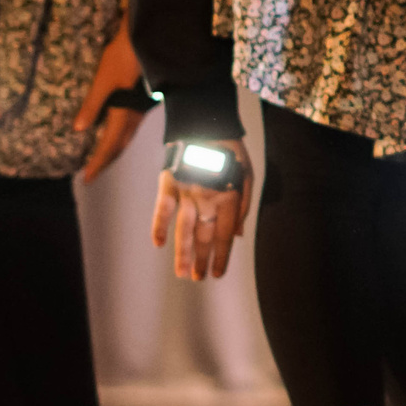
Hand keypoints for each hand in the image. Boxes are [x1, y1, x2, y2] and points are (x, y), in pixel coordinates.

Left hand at [72, 14, 150, 183]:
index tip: (87, 178)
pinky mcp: (142, 99)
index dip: (98, 162)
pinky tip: (114, 131)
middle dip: (106, 160)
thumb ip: (91, 105)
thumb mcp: (102, 80)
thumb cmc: (121, 57)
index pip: (109, 145)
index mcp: (124, 112)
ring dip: (114, 149)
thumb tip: (78, 129)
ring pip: (127, 136)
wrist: (147, 39)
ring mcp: (141, 107)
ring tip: (101, 156)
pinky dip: (120, 135)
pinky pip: (130, 125)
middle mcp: (135, 114)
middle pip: (120, 145)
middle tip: (92, 172)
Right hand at [149, 140, 253, 279]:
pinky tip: (158, 244)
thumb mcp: (247, 177)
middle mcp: (207, 200)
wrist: (207, 126)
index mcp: (229, 198)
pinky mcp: (168, 184)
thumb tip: (238, 235)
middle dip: (202, 260)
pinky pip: (162, 210)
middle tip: (198, 278)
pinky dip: (159, 227)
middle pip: (204, 237)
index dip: (222, 257)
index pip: (225, 236)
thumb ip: (243, 207)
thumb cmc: (231, 153)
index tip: (217, 274)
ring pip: (184, 230)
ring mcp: (186, 193)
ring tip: (182, 273)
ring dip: (183, 253)